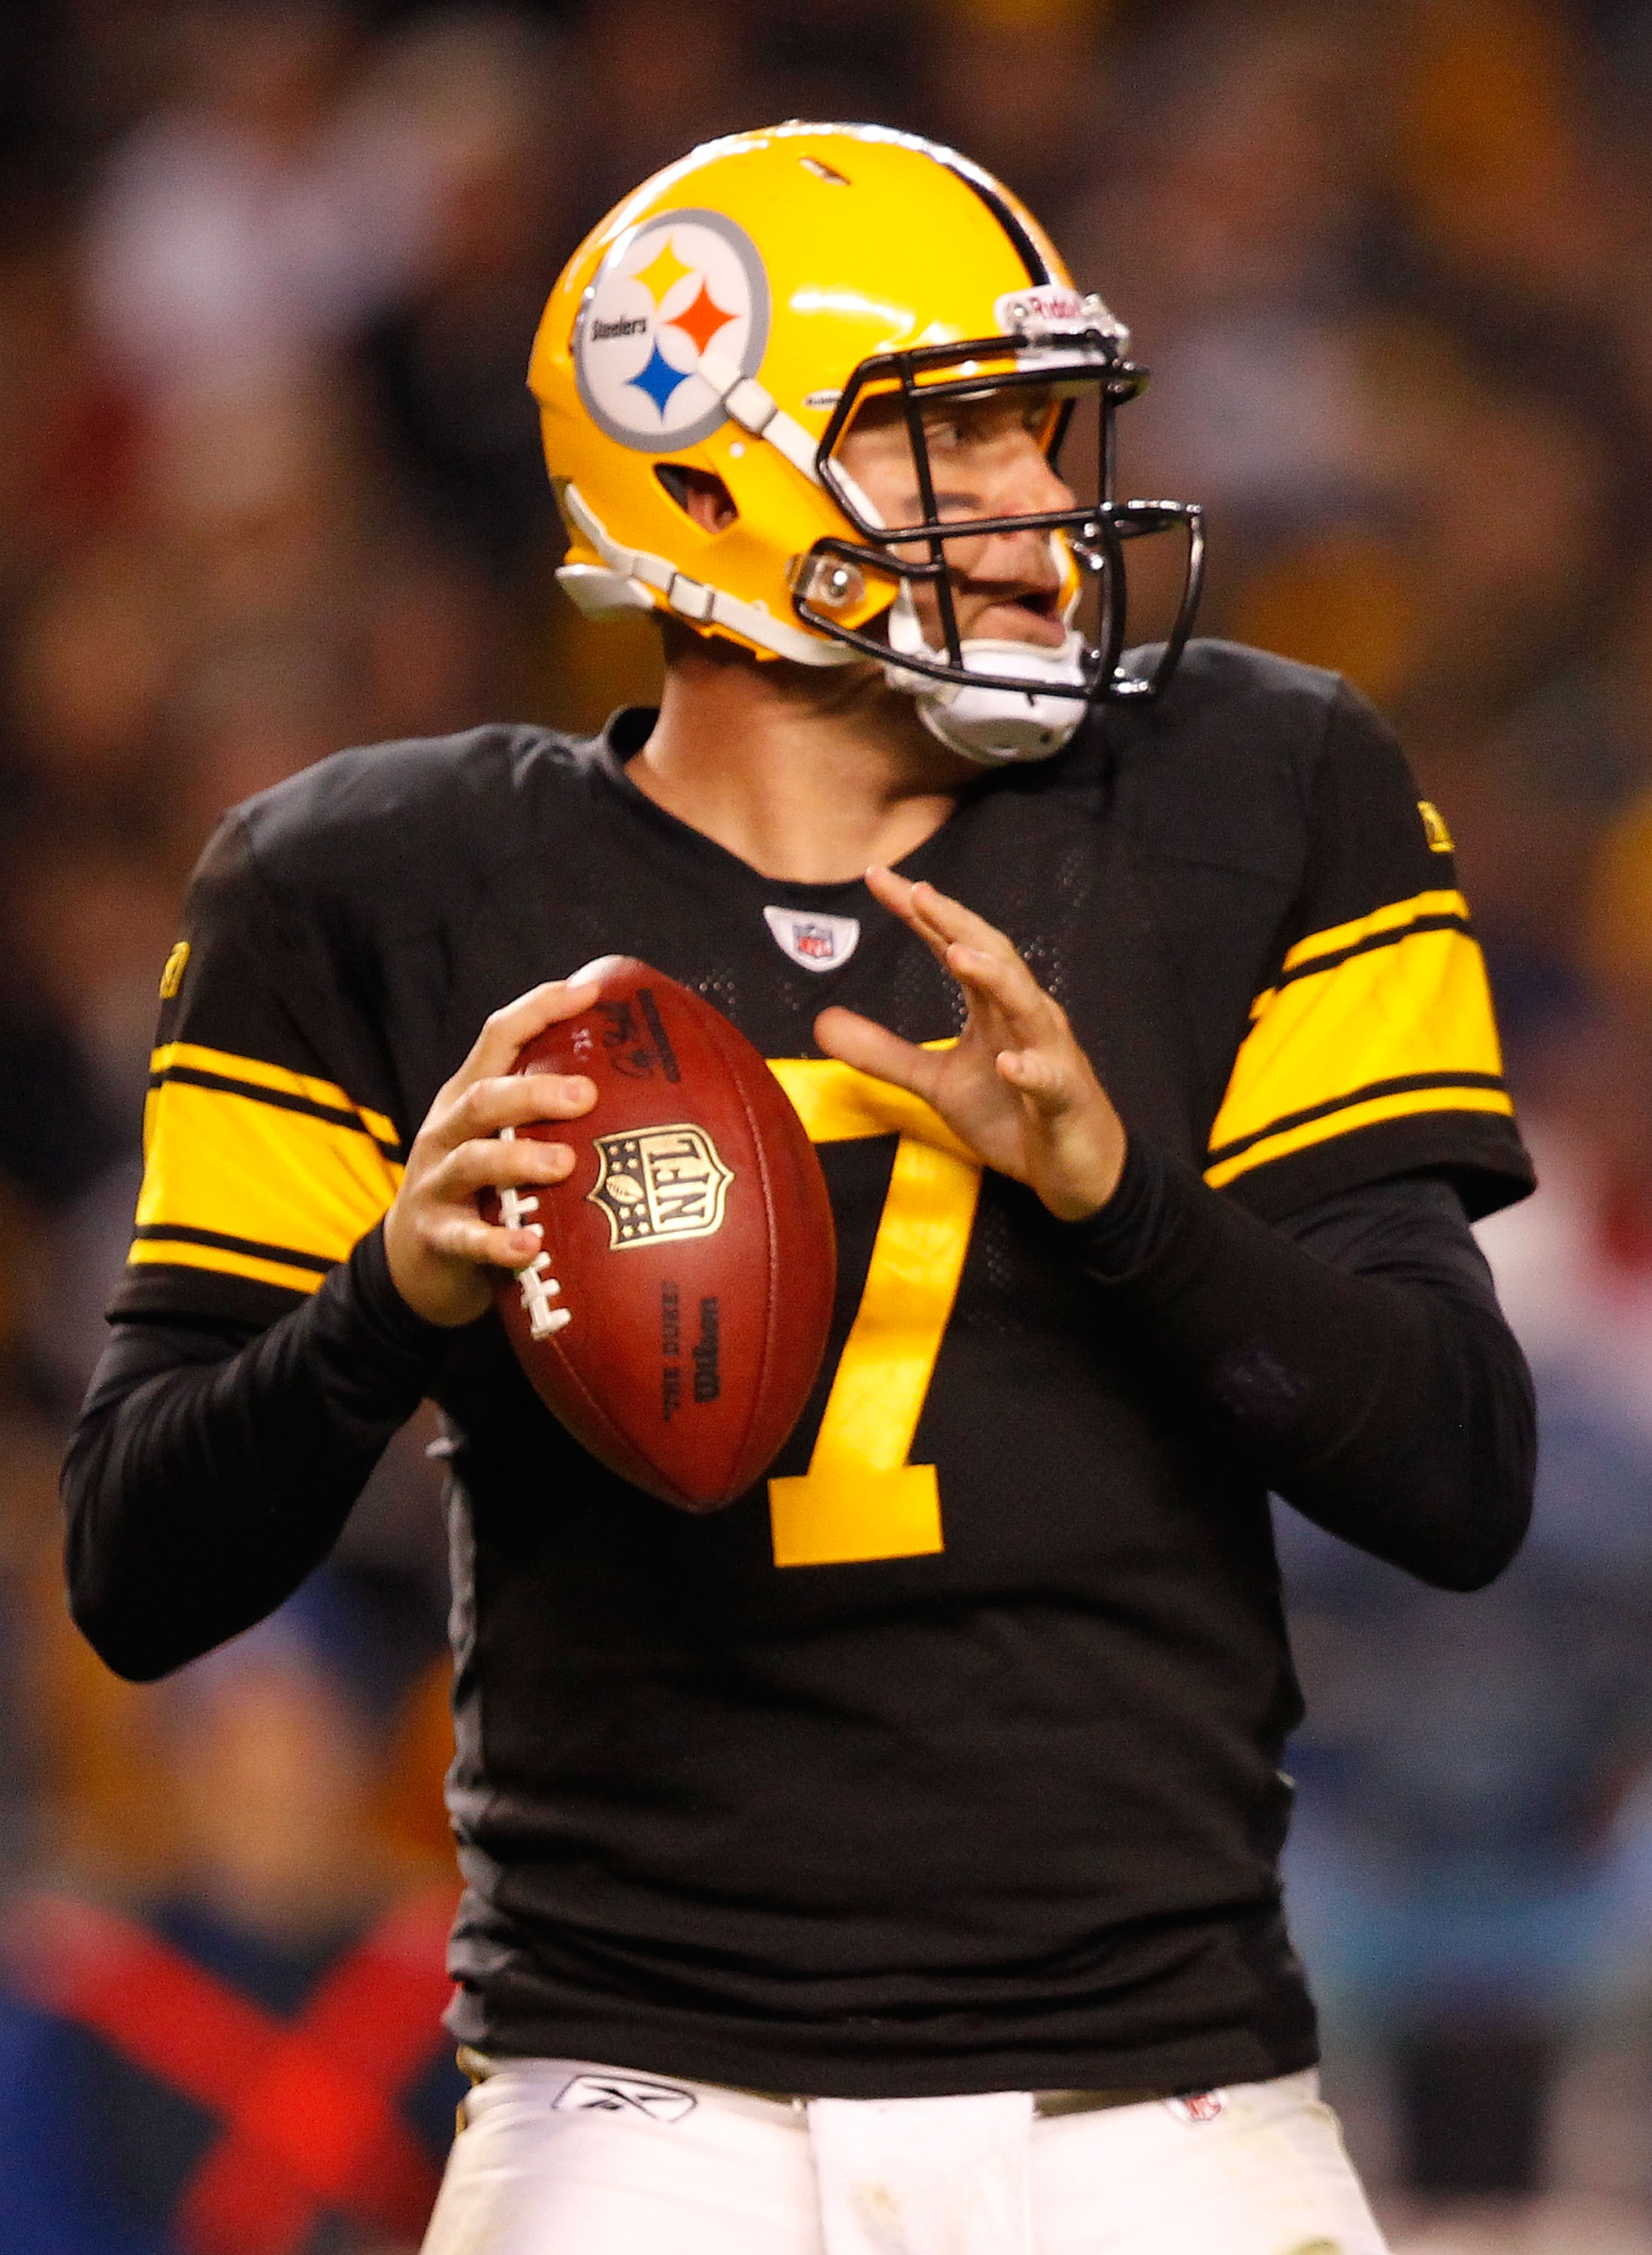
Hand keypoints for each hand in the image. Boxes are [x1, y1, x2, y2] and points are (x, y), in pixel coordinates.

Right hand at [383, 977, 600, 1325]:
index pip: (499, 1038)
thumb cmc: (484, 1191)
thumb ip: (554, 1117)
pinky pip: (466, 1239)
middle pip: (485, 1097)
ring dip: (519, 1158)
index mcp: (470, 1098)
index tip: (590, 993)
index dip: (539, 1010)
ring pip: (473, 1160)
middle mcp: (448, 1132)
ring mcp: (437, 1183)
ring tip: (565, 1163)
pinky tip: (529, 1248)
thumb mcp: (506, 1141)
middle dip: (535, 1092)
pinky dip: (497, 1244)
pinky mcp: (436, 1236)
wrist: (415, 1261)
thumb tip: (649, 1096)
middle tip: (588, 1095)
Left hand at [814, 869, 1126, 1220]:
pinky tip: (1008, 1064)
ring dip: (994, 978)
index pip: (955, 945)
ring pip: (1027, 1007)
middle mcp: (1025, 1016)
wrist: (1074, 1168)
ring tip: (956, 953)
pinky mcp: (1064, 1099)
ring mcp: (1050, 1055)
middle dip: (955, 922)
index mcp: (993, 1006)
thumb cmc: (1013, 1115)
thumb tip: (822, 1023)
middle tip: (916, 891)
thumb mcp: (938, 1083)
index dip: (919, 912)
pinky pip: (1048, 1081)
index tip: (878, 877)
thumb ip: (884, 1052)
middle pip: (994, 956)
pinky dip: (1029, 1070)